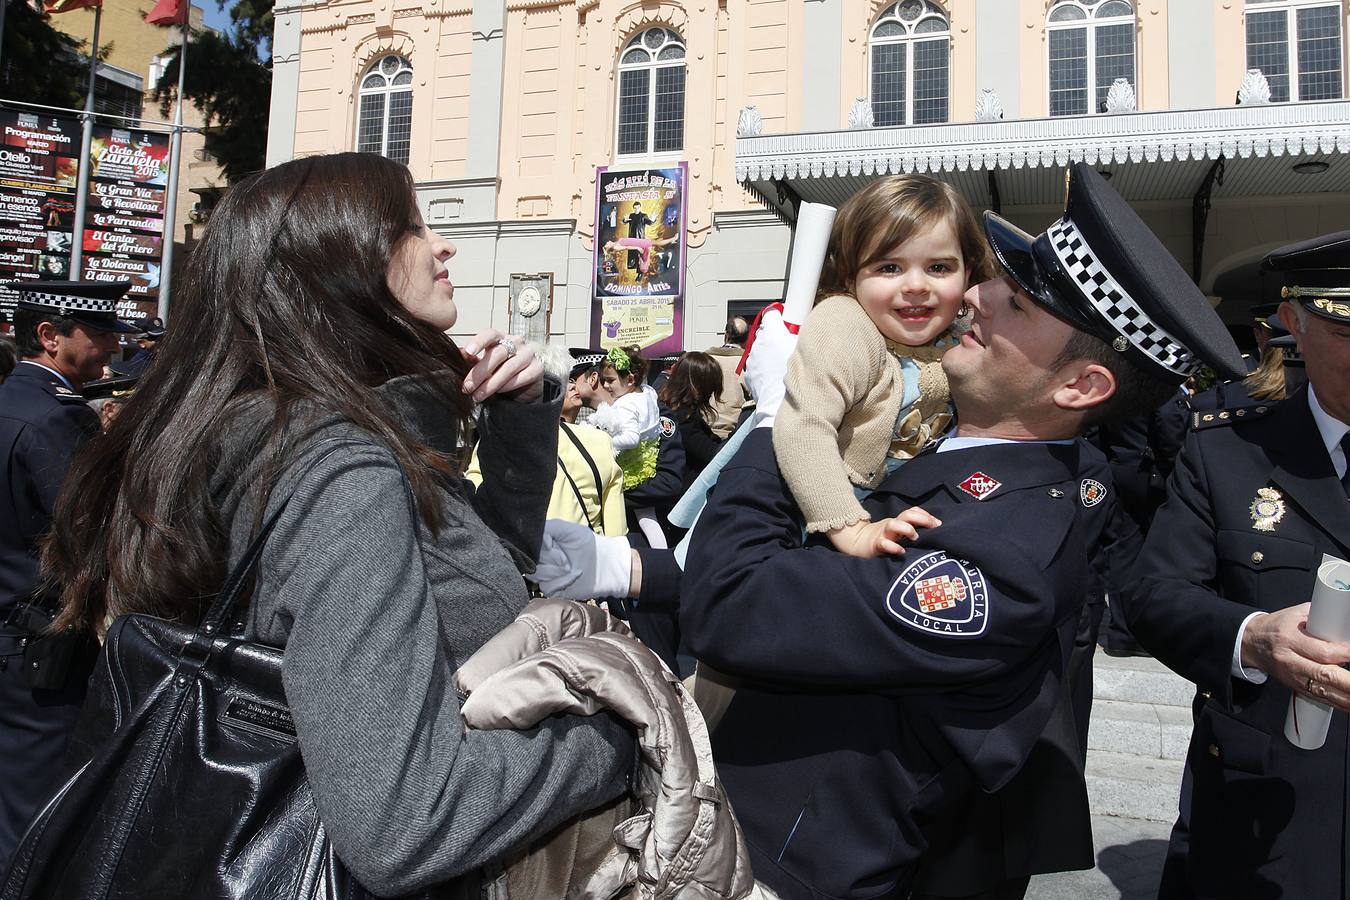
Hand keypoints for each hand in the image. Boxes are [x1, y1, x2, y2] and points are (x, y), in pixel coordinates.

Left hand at [461, 329, 542, 402]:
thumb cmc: (502, 372)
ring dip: (491, 384)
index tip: (468, 352)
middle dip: (480, 372)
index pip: (490, 334)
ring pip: (508, 367)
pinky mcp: (538, 368)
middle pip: (498, 354)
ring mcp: (529, 354)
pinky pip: (521, 377)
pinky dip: (507, 386)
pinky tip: (498, 393)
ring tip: (478, 395)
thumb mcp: (485, 365)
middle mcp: (517, 342)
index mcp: (501, 337)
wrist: (525, 387)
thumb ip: (473, 359)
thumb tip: (459, 353)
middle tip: (467, 387)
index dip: (479, 341)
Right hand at [533, 519, 634, 598]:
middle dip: (551, 560)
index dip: (542, 548)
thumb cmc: (588, 544)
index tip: (555, 546)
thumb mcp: (568, 528)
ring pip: (536, 574)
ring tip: (571, 567)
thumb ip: (548, 527)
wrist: (606, 565)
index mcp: (542, 543)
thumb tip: (536, 537)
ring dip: (556, 571)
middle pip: (531, 561)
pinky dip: (562, 582)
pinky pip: (547, 587)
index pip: (528, 545)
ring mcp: (545, 574)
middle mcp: (541, 558)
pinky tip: (574, 577)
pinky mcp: (552, 589)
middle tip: (567, 560)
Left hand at [743, 306, 797, 425]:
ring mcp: (752, 359)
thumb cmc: (798, 378)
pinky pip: (757, 365)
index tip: (787, 321)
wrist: (781, 404)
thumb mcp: (806, 349)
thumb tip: (804, 331)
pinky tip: (775, 376)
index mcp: (772, 333)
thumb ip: (801, 336)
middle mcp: (758, 343)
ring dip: (769, 354)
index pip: (772, 314)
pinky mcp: (749, 373)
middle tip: (788, 346)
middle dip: (775, 337)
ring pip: (761, 350)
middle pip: (766, 332)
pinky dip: (764, 368)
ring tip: (782, 365)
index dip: (781, 317)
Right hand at [826, 507, 941, 557]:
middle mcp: (892, 525)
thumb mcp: (897, 532)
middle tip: (933, 528)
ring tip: (915, 538)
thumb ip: (912, 530)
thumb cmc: (883, 539)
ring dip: (907, 529)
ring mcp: (883, 534)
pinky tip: (901, 552)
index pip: (913, 512)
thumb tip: (934, 532)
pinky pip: (884, 543)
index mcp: (899, 522)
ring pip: (894, 524)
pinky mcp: (875, 545)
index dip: (926, 516)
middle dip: (922, 519)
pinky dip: (893, 547)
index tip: (938, 524)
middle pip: (907, 515)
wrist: (857, 543)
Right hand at [1241, 604, 1349, 712]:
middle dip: (1347, 681)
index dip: (1344, 654)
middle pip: (1323, 674)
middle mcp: (1289, 660)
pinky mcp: (1294, 686)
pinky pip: (1318, 698)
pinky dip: (1336, 703)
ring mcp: (1291, 676)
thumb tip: (1343, 624)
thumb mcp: (1296, 614)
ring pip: (1322, 690)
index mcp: (1289, 639)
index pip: (1321, 651)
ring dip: (1344, 697)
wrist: (1251, 642)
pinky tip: (1349, 705)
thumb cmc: (1276, 626)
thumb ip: (1321, 618)